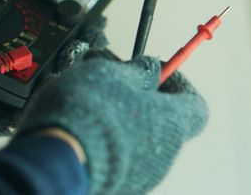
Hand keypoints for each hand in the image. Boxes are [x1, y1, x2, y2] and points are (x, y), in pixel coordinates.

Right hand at [16, 53, 207, 194]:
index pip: (195, 105)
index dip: (177, 84)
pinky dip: (99, 138)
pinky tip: (75, 122)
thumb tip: (150, 68)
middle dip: (135, 95)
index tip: (156, 70)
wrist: (55, 160)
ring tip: (82, 96)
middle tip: (110, 78)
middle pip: (159, 120)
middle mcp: (162, 157)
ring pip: (131, 137)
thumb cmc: (91, 114)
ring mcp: (138, 177)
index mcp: (173, 125)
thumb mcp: (116, 72)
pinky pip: (112, 156)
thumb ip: (139, 70)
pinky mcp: (112, 187)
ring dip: (114, 115)